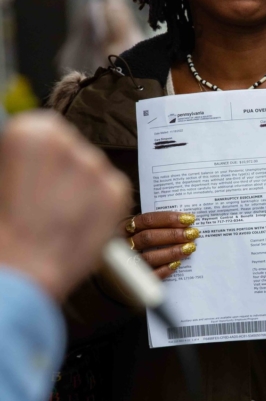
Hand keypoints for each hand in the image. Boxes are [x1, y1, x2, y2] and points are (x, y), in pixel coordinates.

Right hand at [0, 111, 129, 301]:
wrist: (23, 272)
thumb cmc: (4, 230)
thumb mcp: (0, 181)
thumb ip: (19, 160)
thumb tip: (26, 155)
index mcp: (34, 134)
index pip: (43, 128)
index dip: (36, 154)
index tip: (29, 169)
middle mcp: (70, 144)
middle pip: (70, 147)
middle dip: (60, 168)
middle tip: (42, 198)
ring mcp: (97, 168)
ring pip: (91, 169)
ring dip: (80, 186)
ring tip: (57, 215)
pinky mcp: (118, 191)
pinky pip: (110, 189)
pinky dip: (99, 203)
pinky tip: (77, 222)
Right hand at [123, 212, 199, 279]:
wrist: (115, 273)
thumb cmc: (133, 242)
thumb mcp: (137, 229)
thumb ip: (155, 225)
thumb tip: (183, 221)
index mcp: (124, 228)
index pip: (147, 220)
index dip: (169, 219)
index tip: (189, 219)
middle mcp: (122, 245)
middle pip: (148, 238)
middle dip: (173, 235)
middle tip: (192, 233)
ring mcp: (125, 264)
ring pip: (148, 257)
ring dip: (171, 252)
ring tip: (189, 248)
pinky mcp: (129, 282)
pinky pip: (147, 276)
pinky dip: (163, 270)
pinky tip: (176, 264)